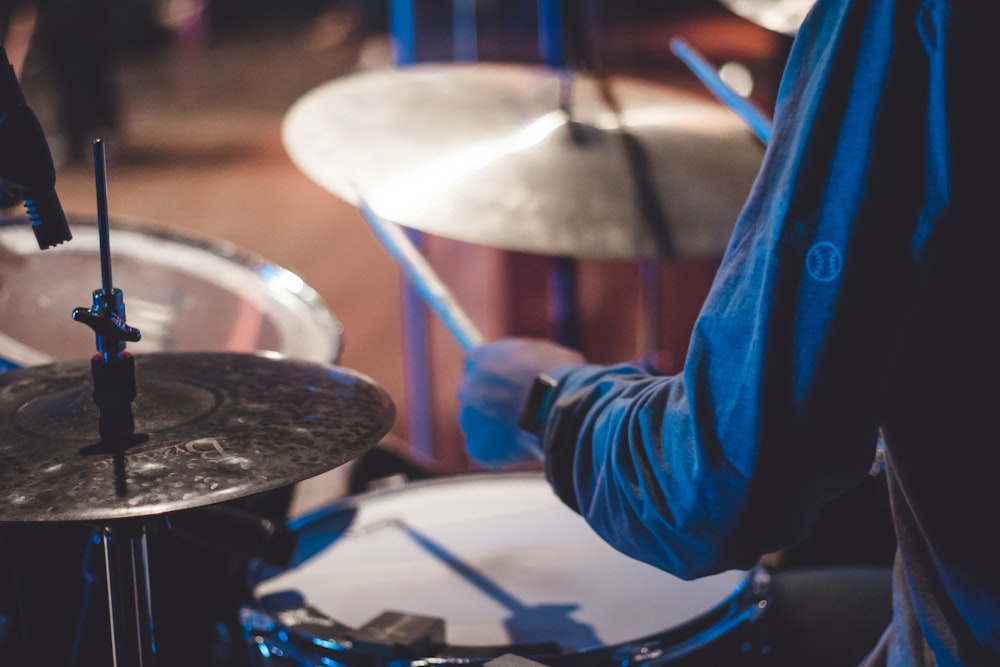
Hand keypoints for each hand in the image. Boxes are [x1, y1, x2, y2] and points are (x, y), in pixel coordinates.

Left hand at [457, 338, 583, 465]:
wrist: (557, 405)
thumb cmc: (559, 375)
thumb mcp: (546, 354)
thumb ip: (527, 362)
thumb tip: (535, 367)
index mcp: (479, 358)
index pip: (480, 368)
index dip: (499, 380)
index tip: (510, 389)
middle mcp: (466, 387)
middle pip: (477, 400)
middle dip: (497, 407)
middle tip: (523, 413)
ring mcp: (468, 419)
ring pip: (484, 427)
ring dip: (502, 430)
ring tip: (531, 429)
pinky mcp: (477, 446)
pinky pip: (490, 451)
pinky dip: (507, 451)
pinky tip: (527, 445)